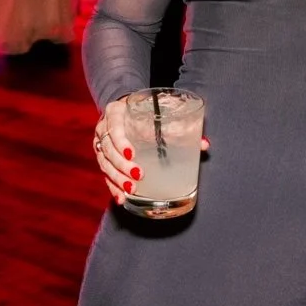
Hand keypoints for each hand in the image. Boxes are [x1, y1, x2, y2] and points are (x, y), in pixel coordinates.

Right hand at [93, 97, 209, 205]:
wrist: (129, 106)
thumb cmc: (146, 109)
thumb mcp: (161, 111)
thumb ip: (181, 126)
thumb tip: (204, 145)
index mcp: (116, 111)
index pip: (114, 126)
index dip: (121, 141)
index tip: (132, 153)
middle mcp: (104, 127)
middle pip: (108, 149)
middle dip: (122, 165)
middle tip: (138, 175)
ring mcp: (101, 143)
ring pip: (105, 164)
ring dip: (118, 179)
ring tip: (132, 189)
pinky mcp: (104, 157)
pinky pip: (105, 174)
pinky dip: (113, 187)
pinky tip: (121, 198)